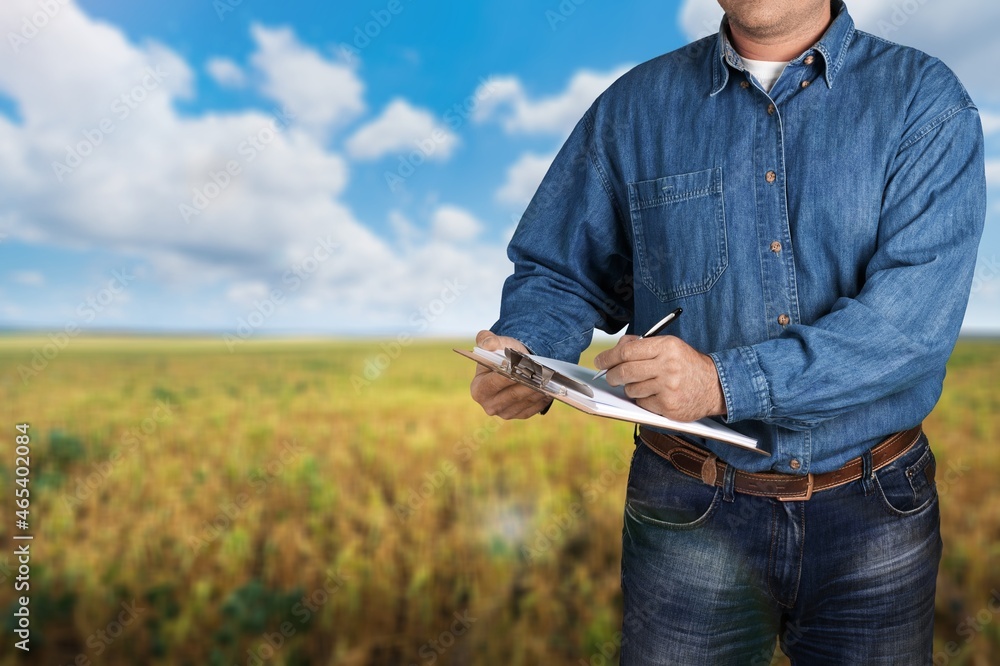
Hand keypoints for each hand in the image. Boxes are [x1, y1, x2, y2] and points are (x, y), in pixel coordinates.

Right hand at [470, 330, 552, 419]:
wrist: (513, 367)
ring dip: (537, 392)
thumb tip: (487, 343)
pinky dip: (541, 399)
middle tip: (541, 375)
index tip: (521, 367)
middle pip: (511, 394)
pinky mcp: (519, 415)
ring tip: (549, 382)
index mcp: (478, 389)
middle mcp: (489, 405)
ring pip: (524, 401)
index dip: (507, 375)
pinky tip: (550, 390)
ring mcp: (505, 412)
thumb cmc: (502, 355)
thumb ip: (487, 340)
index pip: (493, 383)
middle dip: (527, 384)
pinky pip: (532, 408)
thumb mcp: (495, 344)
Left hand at [594, 335, 726, 421]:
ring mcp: (669, 388)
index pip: (627, 351)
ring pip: (631, 389)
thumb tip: (615, 349)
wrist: (716, 386)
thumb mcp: (670, 346)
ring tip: (643, 383)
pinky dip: (643, 399)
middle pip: (625, 371)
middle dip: (612, 375)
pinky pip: (642, 403)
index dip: (608, 357)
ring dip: (630, 388)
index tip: (600, 361)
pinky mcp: (669, 406)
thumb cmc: (687, 364)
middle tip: (610, 376)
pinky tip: (655, 394)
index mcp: (667, 347)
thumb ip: (643, 345)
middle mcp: (668, 366)